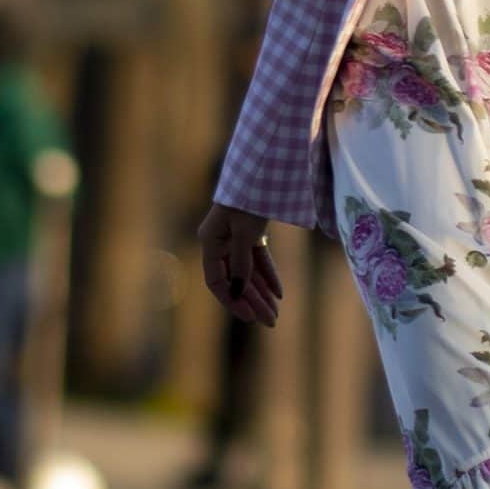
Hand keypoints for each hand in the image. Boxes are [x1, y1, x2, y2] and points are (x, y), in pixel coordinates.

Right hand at [197, 201, 283, 325]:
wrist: (265, 166)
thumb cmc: (250, 197)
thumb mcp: (246, 233)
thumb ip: (242, 264)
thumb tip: (239, 293)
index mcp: (210, 241)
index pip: (217, 281)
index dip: (233, 301)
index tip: (250, 317)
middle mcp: (219, 241)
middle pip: (235, 279)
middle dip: (253, 301)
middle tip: (271, 322)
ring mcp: (235, 236)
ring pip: (247, 271)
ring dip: (262, 291)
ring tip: (276, 312)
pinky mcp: (250, 231)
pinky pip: (258, 258)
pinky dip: (268, 274)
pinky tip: (279, 293)